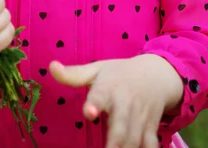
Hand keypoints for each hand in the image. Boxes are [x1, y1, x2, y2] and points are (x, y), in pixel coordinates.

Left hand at [49, 54, 183, 147]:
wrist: (156, 74)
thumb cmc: (119, 74)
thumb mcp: (97, 69)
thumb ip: (74, 74)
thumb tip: (51, 67)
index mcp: (109, 87)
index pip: (101, 94)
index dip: (94, 103)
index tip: (88, 112)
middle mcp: (126, 103)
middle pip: (121, 126)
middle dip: (115, 142)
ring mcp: (140, 117)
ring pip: (135, 139)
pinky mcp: (150, 128)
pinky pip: (151, 144)